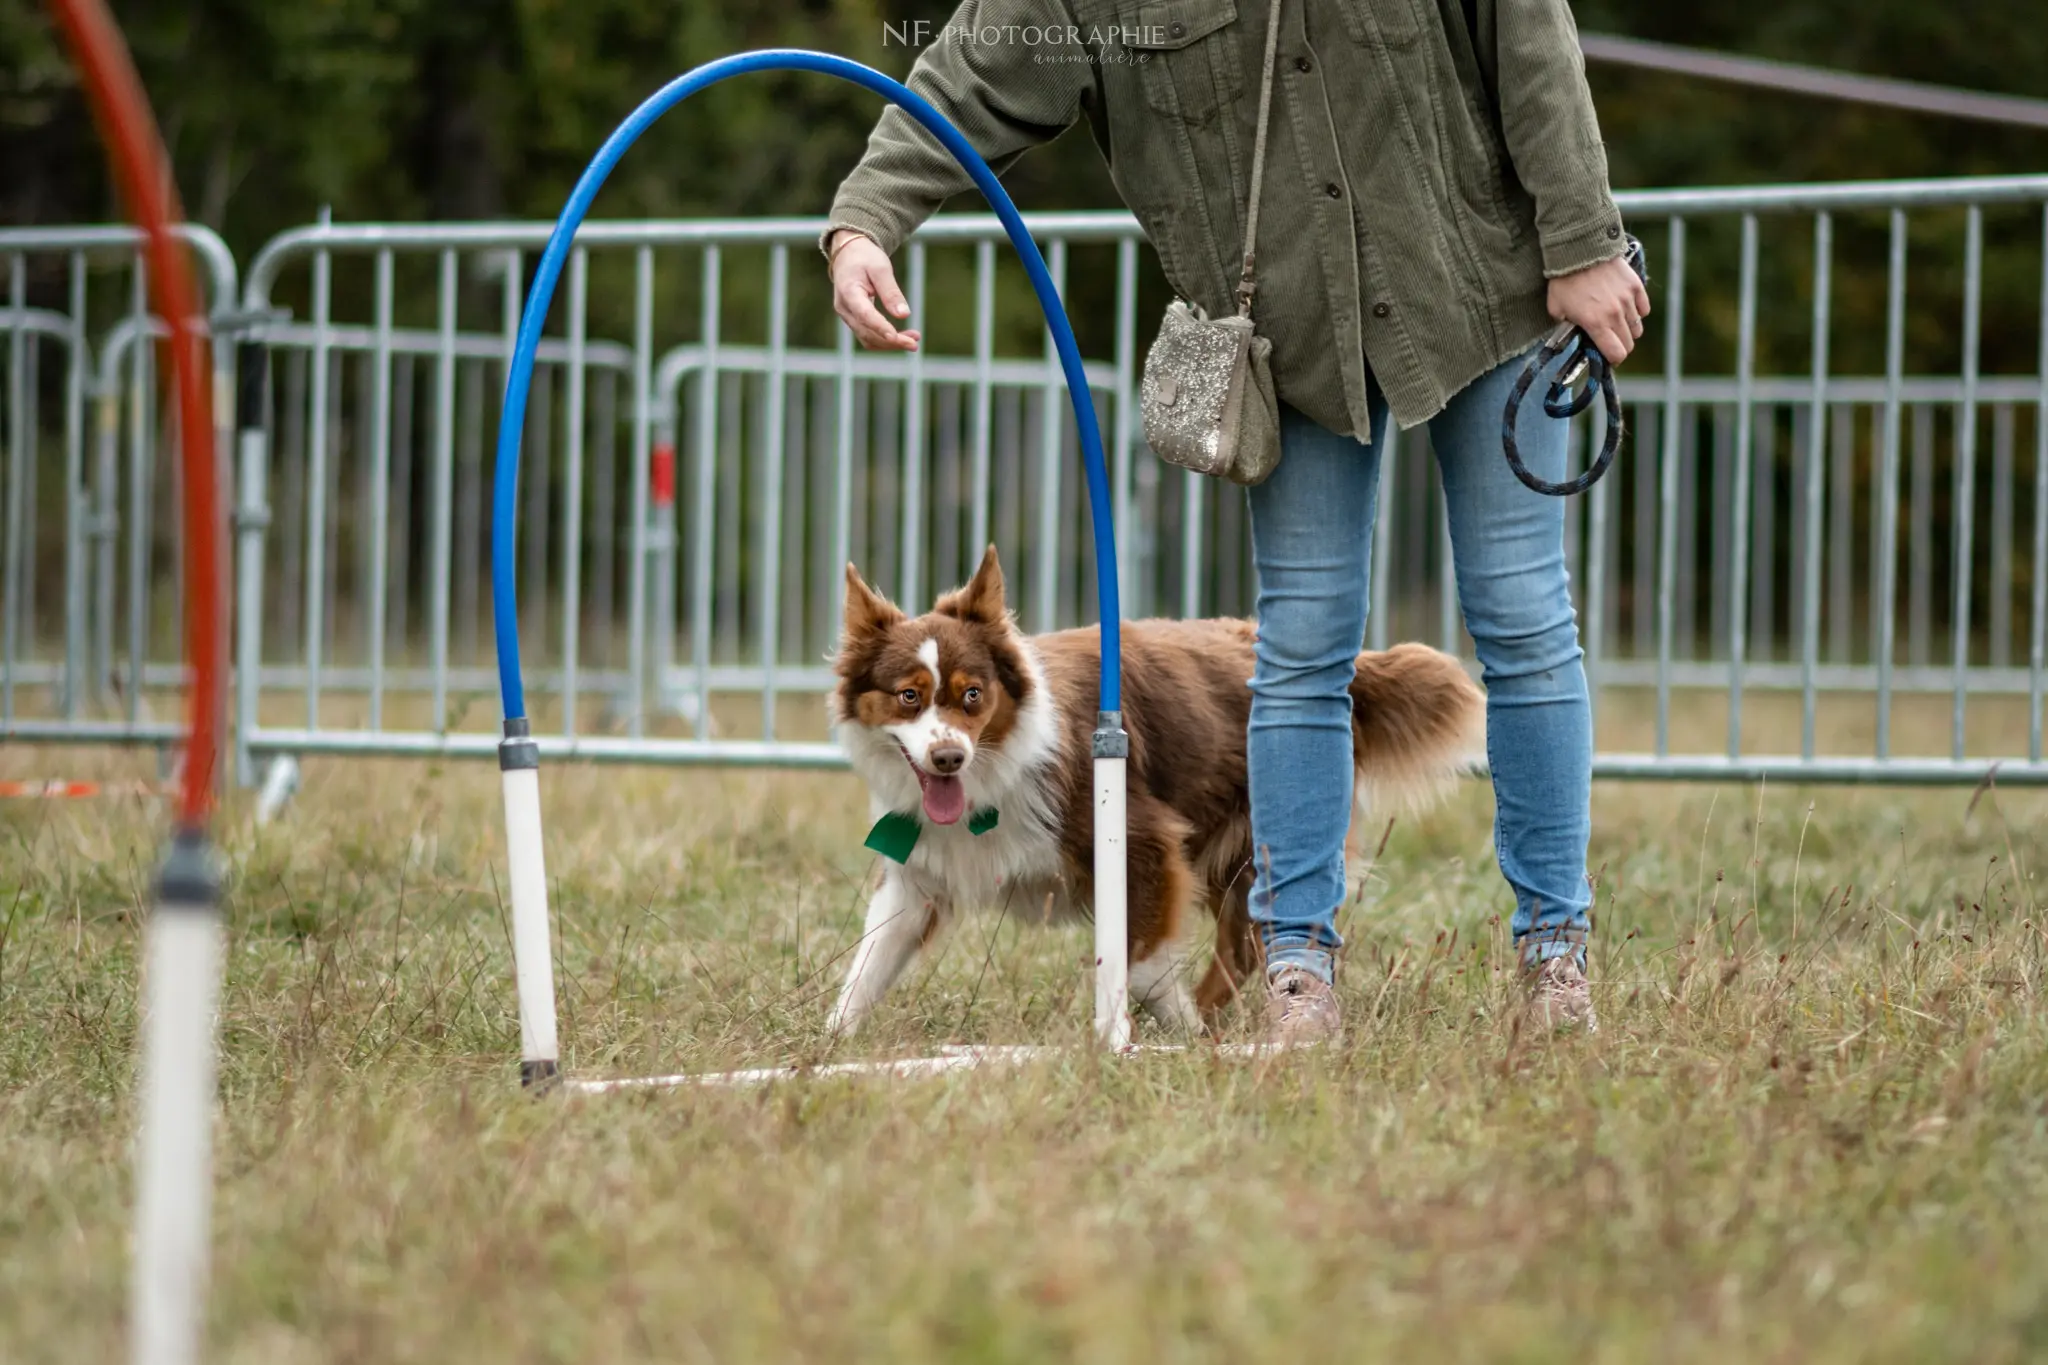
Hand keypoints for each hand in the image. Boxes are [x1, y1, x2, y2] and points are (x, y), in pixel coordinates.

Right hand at [829, 230, 920, 351]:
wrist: (848, 254)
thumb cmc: (865, 258)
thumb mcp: (881, 268)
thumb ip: (891, 292)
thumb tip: (904, 315)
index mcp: (848, 292)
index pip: (864, 314)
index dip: (880, 327)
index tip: (896, 337)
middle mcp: (844, 308)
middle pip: (867, 332)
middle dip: (891, 341)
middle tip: (915, 342)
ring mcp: (847, 316)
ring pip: (867, 338)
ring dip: (890, 344)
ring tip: (914, 341)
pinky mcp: (853, 319)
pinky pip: (868, 335)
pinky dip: (885, 340)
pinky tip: (902, 337)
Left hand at [1546, 253, 1650, 365]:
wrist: (1579, 251)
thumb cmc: (1564, 281)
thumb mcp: (1556, 309)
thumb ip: (1566, 327)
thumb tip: (1573, 336)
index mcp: (1596, 324)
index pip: (1616, 353)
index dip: (1612, 359)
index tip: (1607, 357)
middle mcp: (1615, 314)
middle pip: (1629, 343)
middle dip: (1620, 346)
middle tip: (1610, 340)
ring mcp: (1628, 300)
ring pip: (1638, 327)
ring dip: (1628, 330)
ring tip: (1616, 323)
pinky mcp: (1636, 286)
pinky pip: (1644, 309)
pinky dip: (1637, 312)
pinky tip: (1625, 308)